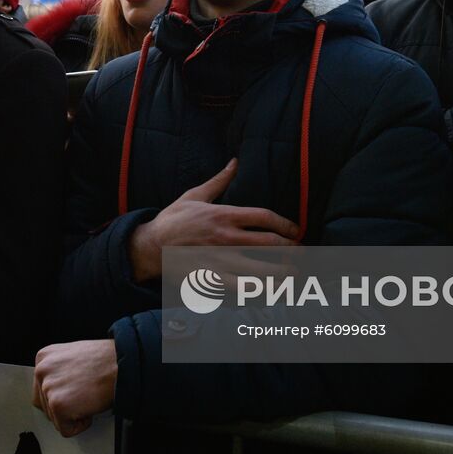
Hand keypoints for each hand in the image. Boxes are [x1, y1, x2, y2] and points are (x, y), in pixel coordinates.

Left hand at [33, 340, 116, 436]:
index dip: (62, 395)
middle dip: (65, 406)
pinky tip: (90, 406)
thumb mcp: (72, 357)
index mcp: (44, 357)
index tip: (75, 390)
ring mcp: (48, 387)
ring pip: (54, 418)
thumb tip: (57, 388)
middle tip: (83, 395)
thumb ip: (58, 371)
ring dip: (73, 414)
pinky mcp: (58, 404)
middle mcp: (42, 370)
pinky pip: (65, 429)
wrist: (122, 364)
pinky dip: (80, 425)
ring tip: (88, 397)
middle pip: (44, 405)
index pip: (40, 389)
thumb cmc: (105, 361)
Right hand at [127, 159, 299, 281]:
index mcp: (224, 215)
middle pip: (268, 243)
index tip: (296, 230)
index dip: (285, 223)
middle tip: (302, 252)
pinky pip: (241, 288)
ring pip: (260, 269)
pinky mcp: (212, 279)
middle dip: (291, 248)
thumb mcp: (194, 195)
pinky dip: (259, 291)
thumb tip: (235, 162)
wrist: (150, 246)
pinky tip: (272, 292)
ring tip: (295, 274)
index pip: (264, 216)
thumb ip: (219, 180)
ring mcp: (220, 260)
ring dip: (282, 272)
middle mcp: (226, 238)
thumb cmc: (173, 219)